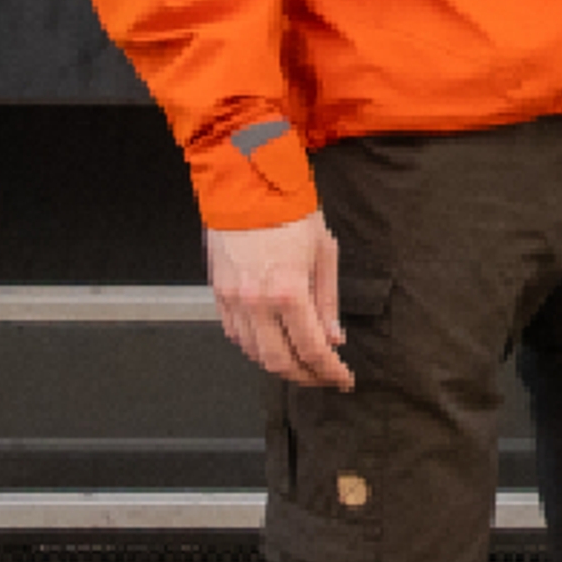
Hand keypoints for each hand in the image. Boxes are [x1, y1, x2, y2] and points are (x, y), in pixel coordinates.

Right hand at [206, 208, 352, 390]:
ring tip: (301, 362)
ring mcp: (234, 299)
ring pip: (254, 353)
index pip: (313, 349)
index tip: (342, 378)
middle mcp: (257, 301)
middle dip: (306, 376)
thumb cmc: (288, 210)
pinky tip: (272, 342)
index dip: (330, 371)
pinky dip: (254, 346)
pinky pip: (234, 334)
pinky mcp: (218, 293)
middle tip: (323, 376)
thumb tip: (334, 338)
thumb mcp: (324, 252)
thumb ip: (327, 302)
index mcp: (289, 290)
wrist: (247, 183)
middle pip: (280, 362)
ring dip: (280, 364)